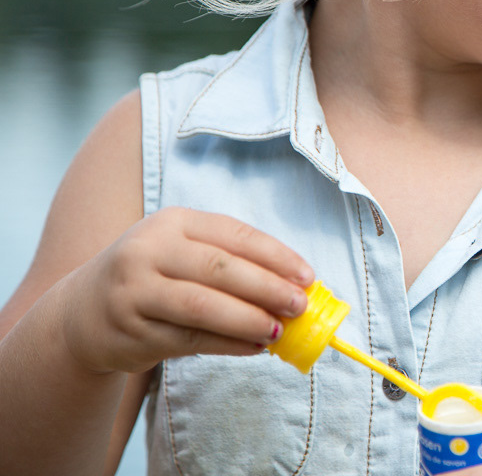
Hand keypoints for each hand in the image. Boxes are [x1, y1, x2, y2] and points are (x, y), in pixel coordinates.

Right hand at [56, 206, 313, 374]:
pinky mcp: (130, 330)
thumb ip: (232, 262)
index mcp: (173, 222)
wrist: (83, 310)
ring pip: (203, 307)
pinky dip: (228, 344)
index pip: (234, 235)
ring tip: (279, 331)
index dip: (276, 256)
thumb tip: (295, 286)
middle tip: (300, 306)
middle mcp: (148, 250)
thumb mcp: (183, 252)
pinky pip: (190, 340)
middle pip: (221, 269)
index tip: (308, 276)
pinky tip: (254, 347)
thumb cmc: (154, 275)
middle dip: (268, 288)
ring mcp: (135, 291)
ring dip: (248, 320)